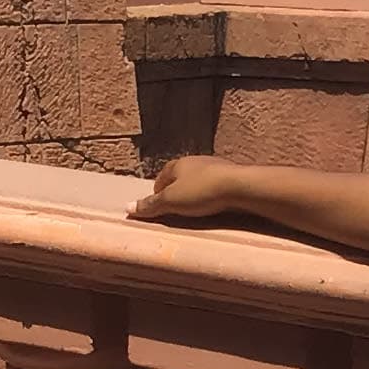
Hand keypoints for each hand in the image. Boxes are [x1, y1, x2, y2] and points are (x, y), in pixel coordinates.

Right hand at [131, 155, 248, 222]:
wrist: (240, 185)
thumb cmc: (202, 191)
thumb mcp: (172, 202)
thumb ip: (151, 205)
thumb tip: (127, 207)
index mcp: (177, 164)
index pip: (161, 178)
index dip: (158, 192)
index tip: (158, 205)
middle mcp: (195, 161)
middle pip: (180, 177)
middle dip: (177, 190)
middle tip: (175, 207)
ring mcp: (215, 166)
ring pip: (199, 179)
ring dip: (195, 191)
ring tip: (195, 207)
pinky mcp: (231, 175)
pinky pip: (216, 185)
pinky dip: (211, 193)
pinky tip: (214, 204)